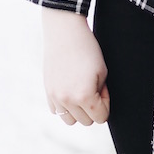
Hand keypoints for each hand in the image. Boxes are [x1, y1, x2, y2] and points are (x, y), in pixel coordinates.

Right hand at [41, 8, 109, 126]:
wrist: (65, 33)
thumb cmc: (88, 49)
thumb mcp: (102, 71)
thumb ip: (101, 93)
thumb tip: (98, 108)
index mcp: (85, 96)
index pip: (101, 117)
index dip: (106, 103)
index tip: (103, 88)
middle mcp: (68, 100)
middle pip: (86, 121)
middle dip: (93, 107)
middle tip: (93, 86)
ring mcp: (55, 97)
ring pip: (70, 120)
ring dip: (78, 111)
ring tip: (81, 92)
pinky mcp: (48, 92)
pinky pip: (57, 111)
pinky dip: (65, 106)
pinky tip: (69, 89)